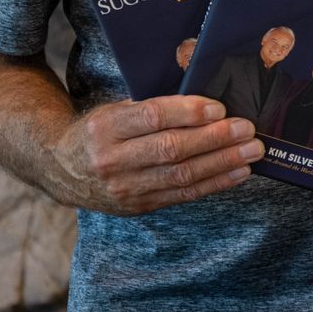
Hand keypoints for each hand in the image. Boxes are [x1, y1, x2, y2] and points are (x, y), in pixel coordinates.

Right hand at [50, 95, 261, 214]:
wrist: (60, 170)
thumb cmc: (99, 131)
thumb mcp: (114, 110)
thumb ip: (151, 109)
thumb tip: (207, 104)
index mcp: (106, 127)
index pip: (152, 117)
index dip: (188, 112)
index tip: (219, 107)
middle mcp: (113, 160)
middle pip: (171, 149)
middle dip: (215, 139)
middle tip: (247, 128)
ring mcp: (125, 188)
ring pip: (181, 176)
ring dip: (222, 163)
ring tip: (252, 151)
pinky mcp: (138, 207)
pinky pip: (182, 195)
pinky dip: (214, 183)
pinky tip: (238, 172)